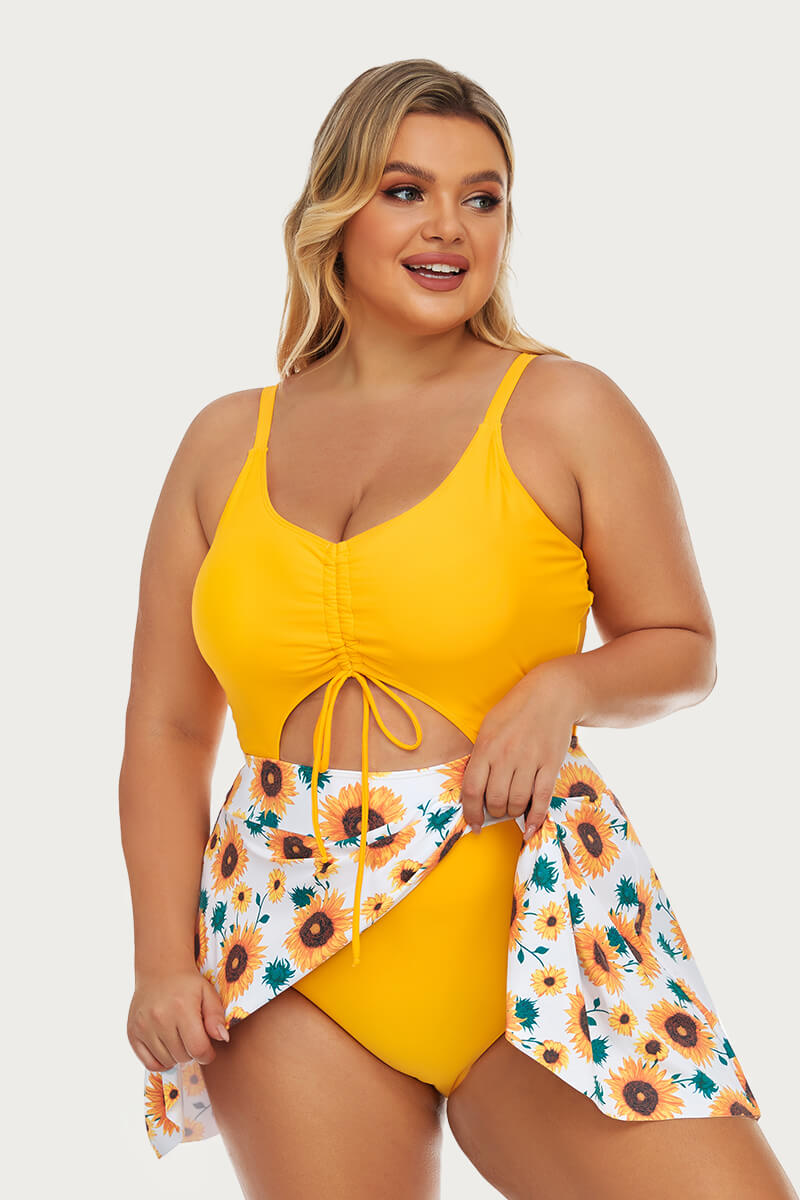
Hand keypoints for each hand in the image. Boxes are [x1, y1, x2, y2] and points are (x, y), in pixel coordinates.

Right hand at [127, 965, 229, 1072]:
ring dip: (177, 1056)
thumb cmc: (187, 984)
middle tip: (193, 1039)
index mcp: (182, 1008)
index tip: (208, 1050)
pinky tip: (167, 1048)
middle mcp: (160, 1018)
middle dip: (192, 1053)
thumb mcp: (208, 993)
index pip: (197, 1049)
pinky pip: (149, 1063)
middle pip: (182, 1056)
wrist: (159, 970)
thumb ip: (216, 1016)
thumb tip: (222, 1038)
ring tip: (180, 1040)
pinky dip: (160, 1061)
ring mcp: (143, 1026)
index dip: (207, 1054)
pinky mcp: (132, 1033)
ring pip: (166, 1061)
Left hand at [460, 663, 581, 840]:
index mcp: (486, 746)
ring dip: (513, 812)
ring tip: (513, 809)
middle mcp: (506, 755)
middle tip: (497, 810)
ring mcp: (530, 760)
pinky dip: (536, 817)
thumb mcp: (489, 727)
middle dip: (494, 812)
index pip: (472, 789)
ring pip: (517, 802)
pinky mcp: (551, 764)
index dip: (471, 812)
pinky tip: (530, 826)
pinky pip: (542, 798)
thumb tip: (475, 789)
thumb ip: (481, 756)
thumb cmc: (516, 710)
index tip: (474, 823)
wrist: (552, 694)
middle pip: (495, 799)